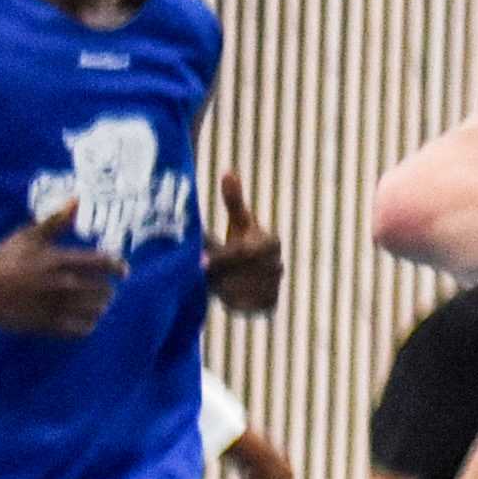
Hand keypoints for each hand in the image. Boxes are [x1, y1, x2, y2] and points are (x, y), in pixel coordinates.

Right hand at [0, 204, 125, 334]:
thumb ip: (56, 220)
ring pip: (92, 310)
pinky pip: (75, 329)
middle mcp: (59, 283)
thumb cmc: (2, 258)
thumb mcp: (29, 235)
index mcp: (58, 260)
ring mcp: (51, 306)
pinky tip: (87, 323)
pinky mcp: (41, 324)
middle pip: (101, 289)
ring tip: (100, 306)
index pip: (101, 263)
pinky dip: (86, 326)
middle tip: (107, 290)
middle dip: (108, 289)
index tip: (123, 271)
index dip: (117, 267)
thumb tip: (77, 199)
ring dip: (100, 308)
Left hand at [204, 171, 281, 313]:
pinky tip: (225, 296)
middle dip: (220, 276)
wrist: (253, 273)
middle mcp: (277, 264)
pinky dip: (233, 303)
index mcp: (270, 242)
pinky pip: (247, 307)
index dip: (222, 259)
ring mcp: (275, 285)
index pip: (245, 252)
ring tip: (213, 286)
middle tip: (201, 276)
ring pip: (241, 291)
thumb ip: (233, 201)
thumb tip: (227, 171)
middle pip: (241, 274)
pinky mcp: (270, 303)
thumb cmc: (242, 242)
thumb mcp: (237, 223)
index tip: (200, 263)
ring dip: (223, 290)